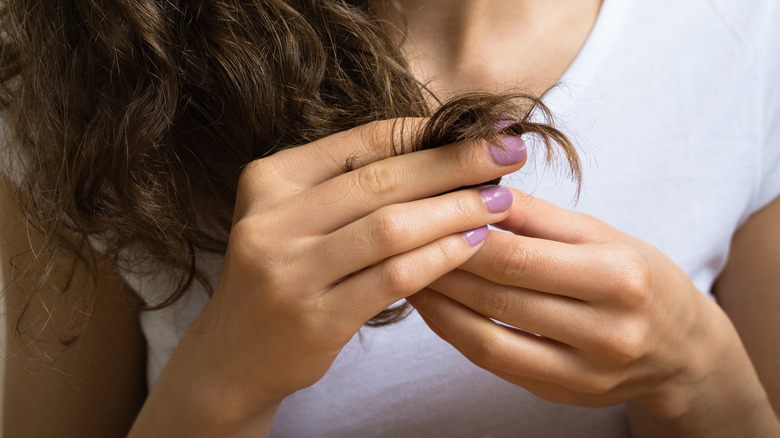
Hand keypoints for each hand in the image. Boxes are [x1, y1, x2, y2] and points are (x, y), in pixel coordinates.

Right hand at [132, 119, 527, 435]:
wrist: (233, 356)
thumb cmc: (280, 275)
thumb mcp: (293, 217)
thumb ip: (348, 184)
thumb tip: (440, 150)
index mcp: (269, 180)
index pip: (364, 141)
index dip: (430, 132)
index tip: (483, 128)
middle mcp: (271, 220)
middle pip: (382, 180)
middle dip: (455, 163)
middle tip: (508, 153)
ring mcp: (290, 271)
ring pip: (391, 227)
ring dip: (455, 210)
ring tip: (499, 201)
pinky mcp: (316, 318)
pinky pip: (394, 278)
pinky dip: (440, 257)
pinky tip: (473, 244)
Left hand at [407, 189, 763, 425]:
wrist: (683, 350)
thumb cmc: (639, 276)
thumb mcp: (602, 234)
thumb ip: (537, 216)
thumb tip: (473, 190)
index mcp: (617, 277)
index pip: (517, 253)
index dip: (461, 233)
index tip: (420, 212)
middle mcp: (605, 331)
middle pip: (497, 294)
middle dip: (439, 264)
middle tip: (396, 239)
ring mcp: (584, 373)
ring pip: (486, 336)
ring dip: (436, 302)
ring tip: (401, 271)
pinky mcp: (563, 395)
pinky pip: (493, 363)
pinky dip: (455, 332)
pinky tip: (432, 306)